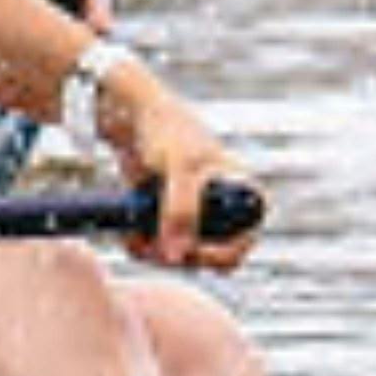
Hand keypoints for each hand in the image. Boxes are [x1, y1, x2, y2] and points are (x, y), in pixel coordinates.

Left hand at [86, 44, 238, 264]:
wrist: (133, 117)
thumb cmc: (168, 133)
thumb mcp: (180, 171)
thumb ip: (181, 213)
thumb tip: (178, 257)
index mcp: (247, 198)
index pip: (239, 247)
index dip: (211, 257)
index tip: (183, 252)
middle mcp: (227, 212)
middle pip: (208, 257)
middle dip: (176, 256)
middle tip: (148, 246)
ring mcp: (198, 218)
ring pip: (181, 256)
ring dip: (155, 253)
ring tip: (134, 238)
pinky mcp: (170, 219)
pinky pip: (160, 246)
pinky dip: (143, 246)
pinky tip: (129, 236)